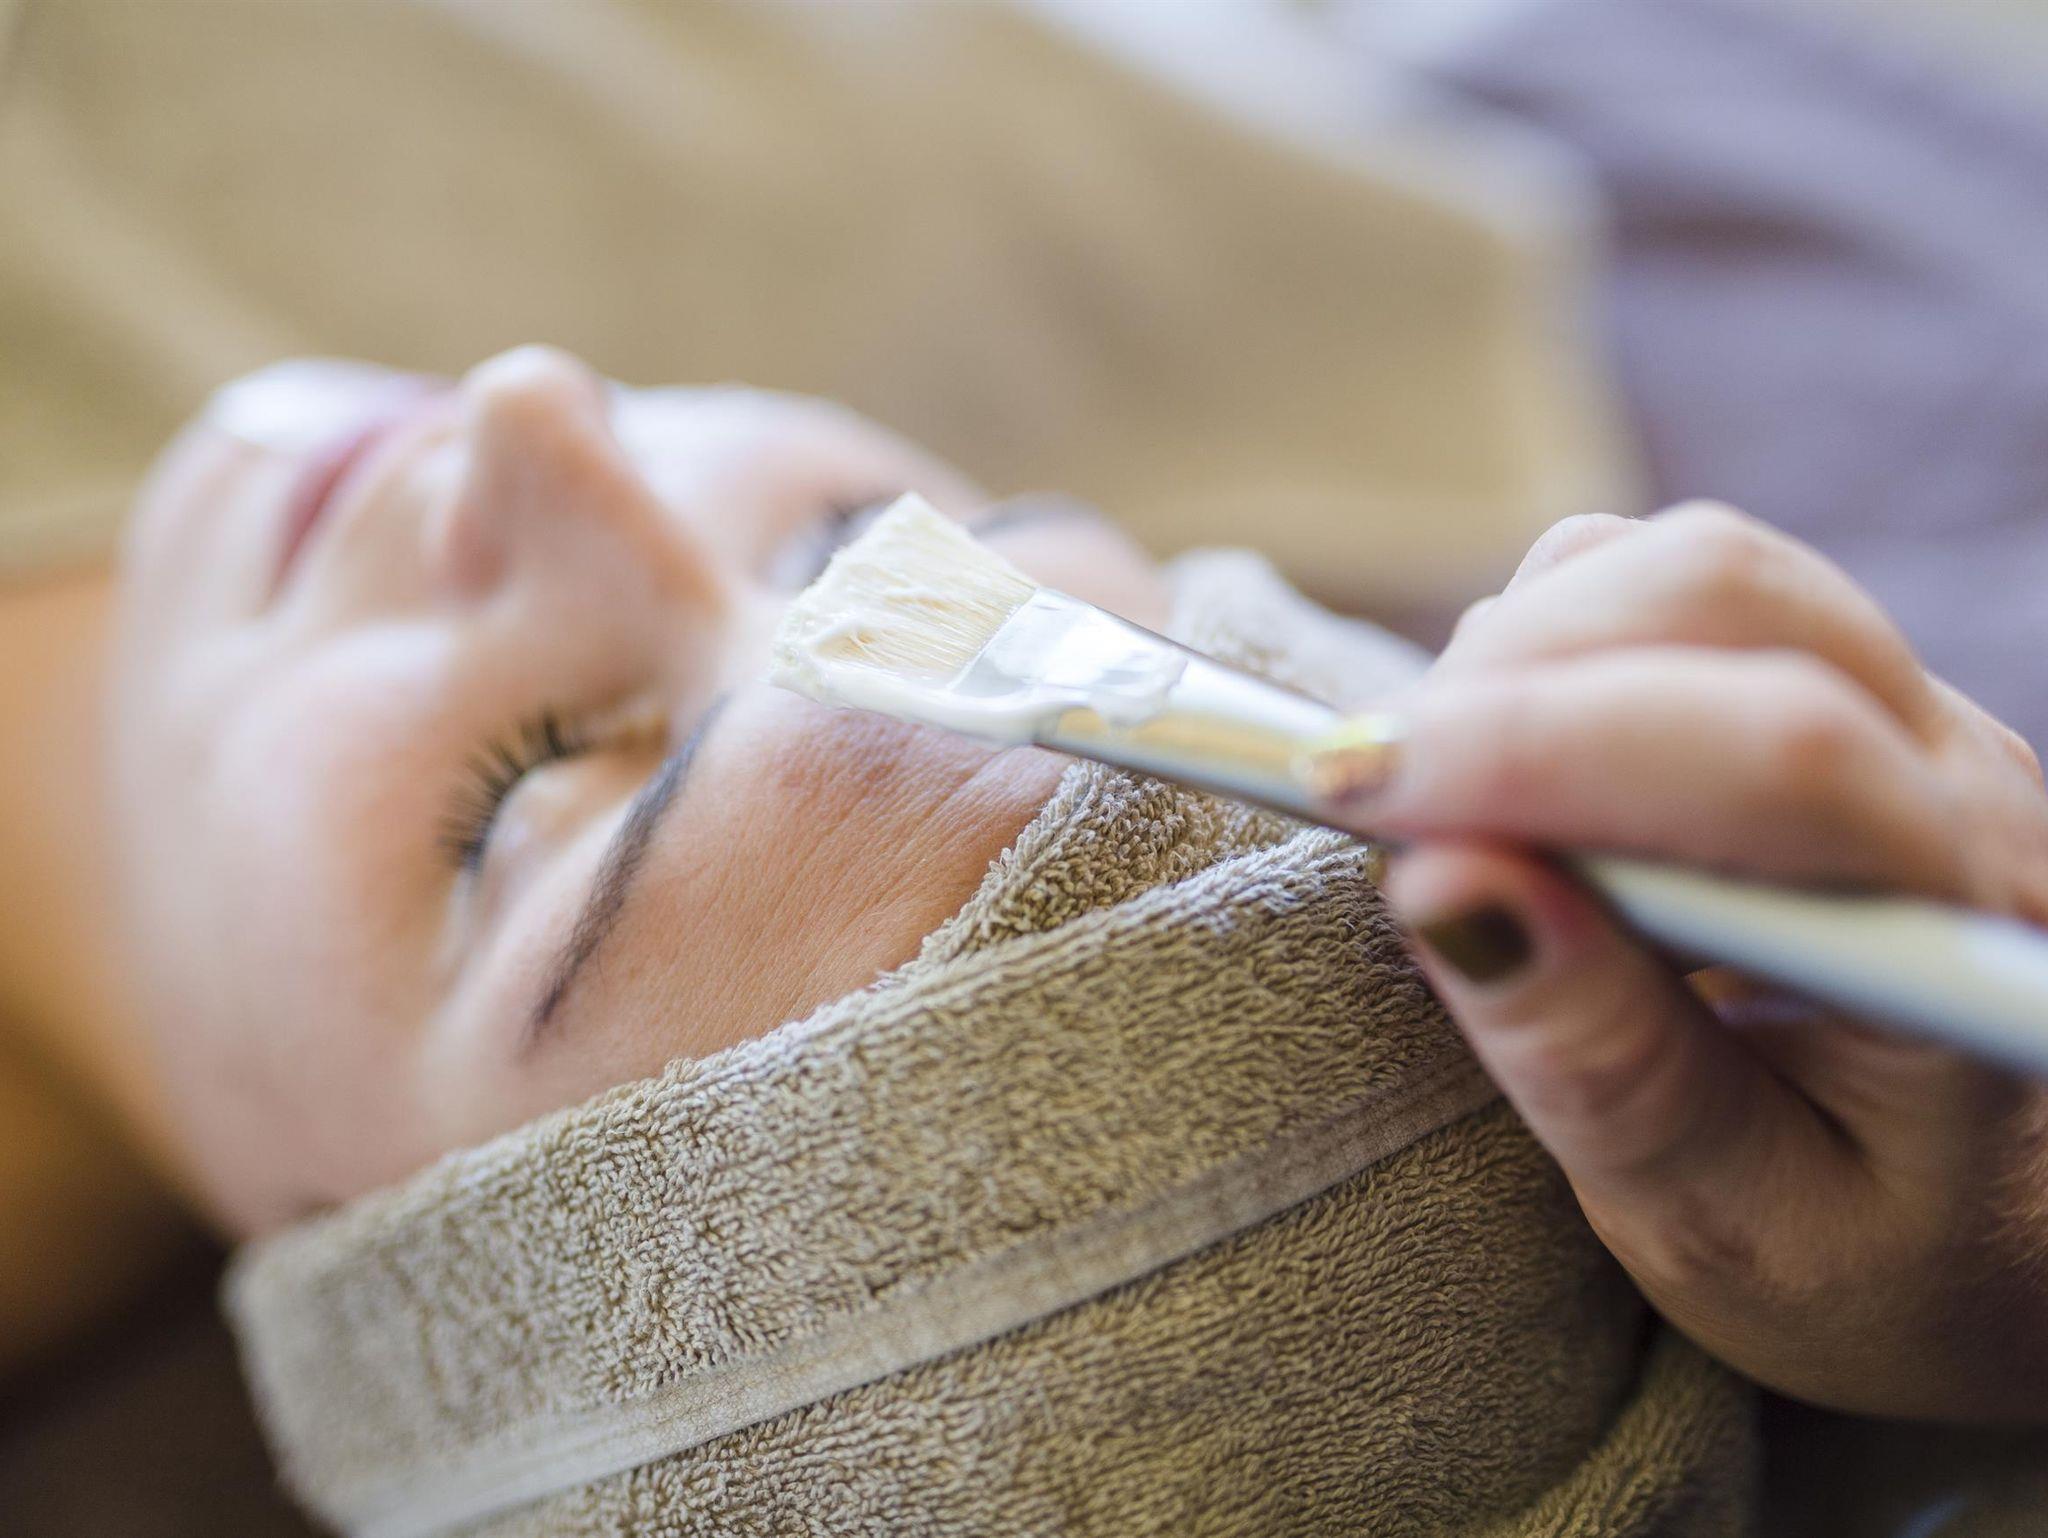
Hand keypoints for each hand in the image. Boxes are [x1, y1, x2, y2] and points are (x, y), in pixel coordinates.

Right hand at [1356, 503, 2047, 1421]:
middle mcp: (1960, 776)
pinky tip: (1509, 759)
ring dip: (1521, 643)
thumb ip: (1602, 1065)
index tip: (1352, 796)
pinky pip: (1676, 589)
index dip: (1537, 748)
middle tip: (1361, 791)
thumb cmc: (1870, 1257)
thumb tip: (1442, 884)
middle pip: (1725, 594)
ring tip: (1436, 788)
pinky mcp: (1841, 690)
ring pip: (1693, 567)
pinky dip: (1552, 636)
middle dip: (1506, 670)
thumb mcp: (1734, 1227)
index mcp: (1955, 925)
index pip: (1772, 758)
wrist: (1982, 1235)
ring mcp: (1910, 713)